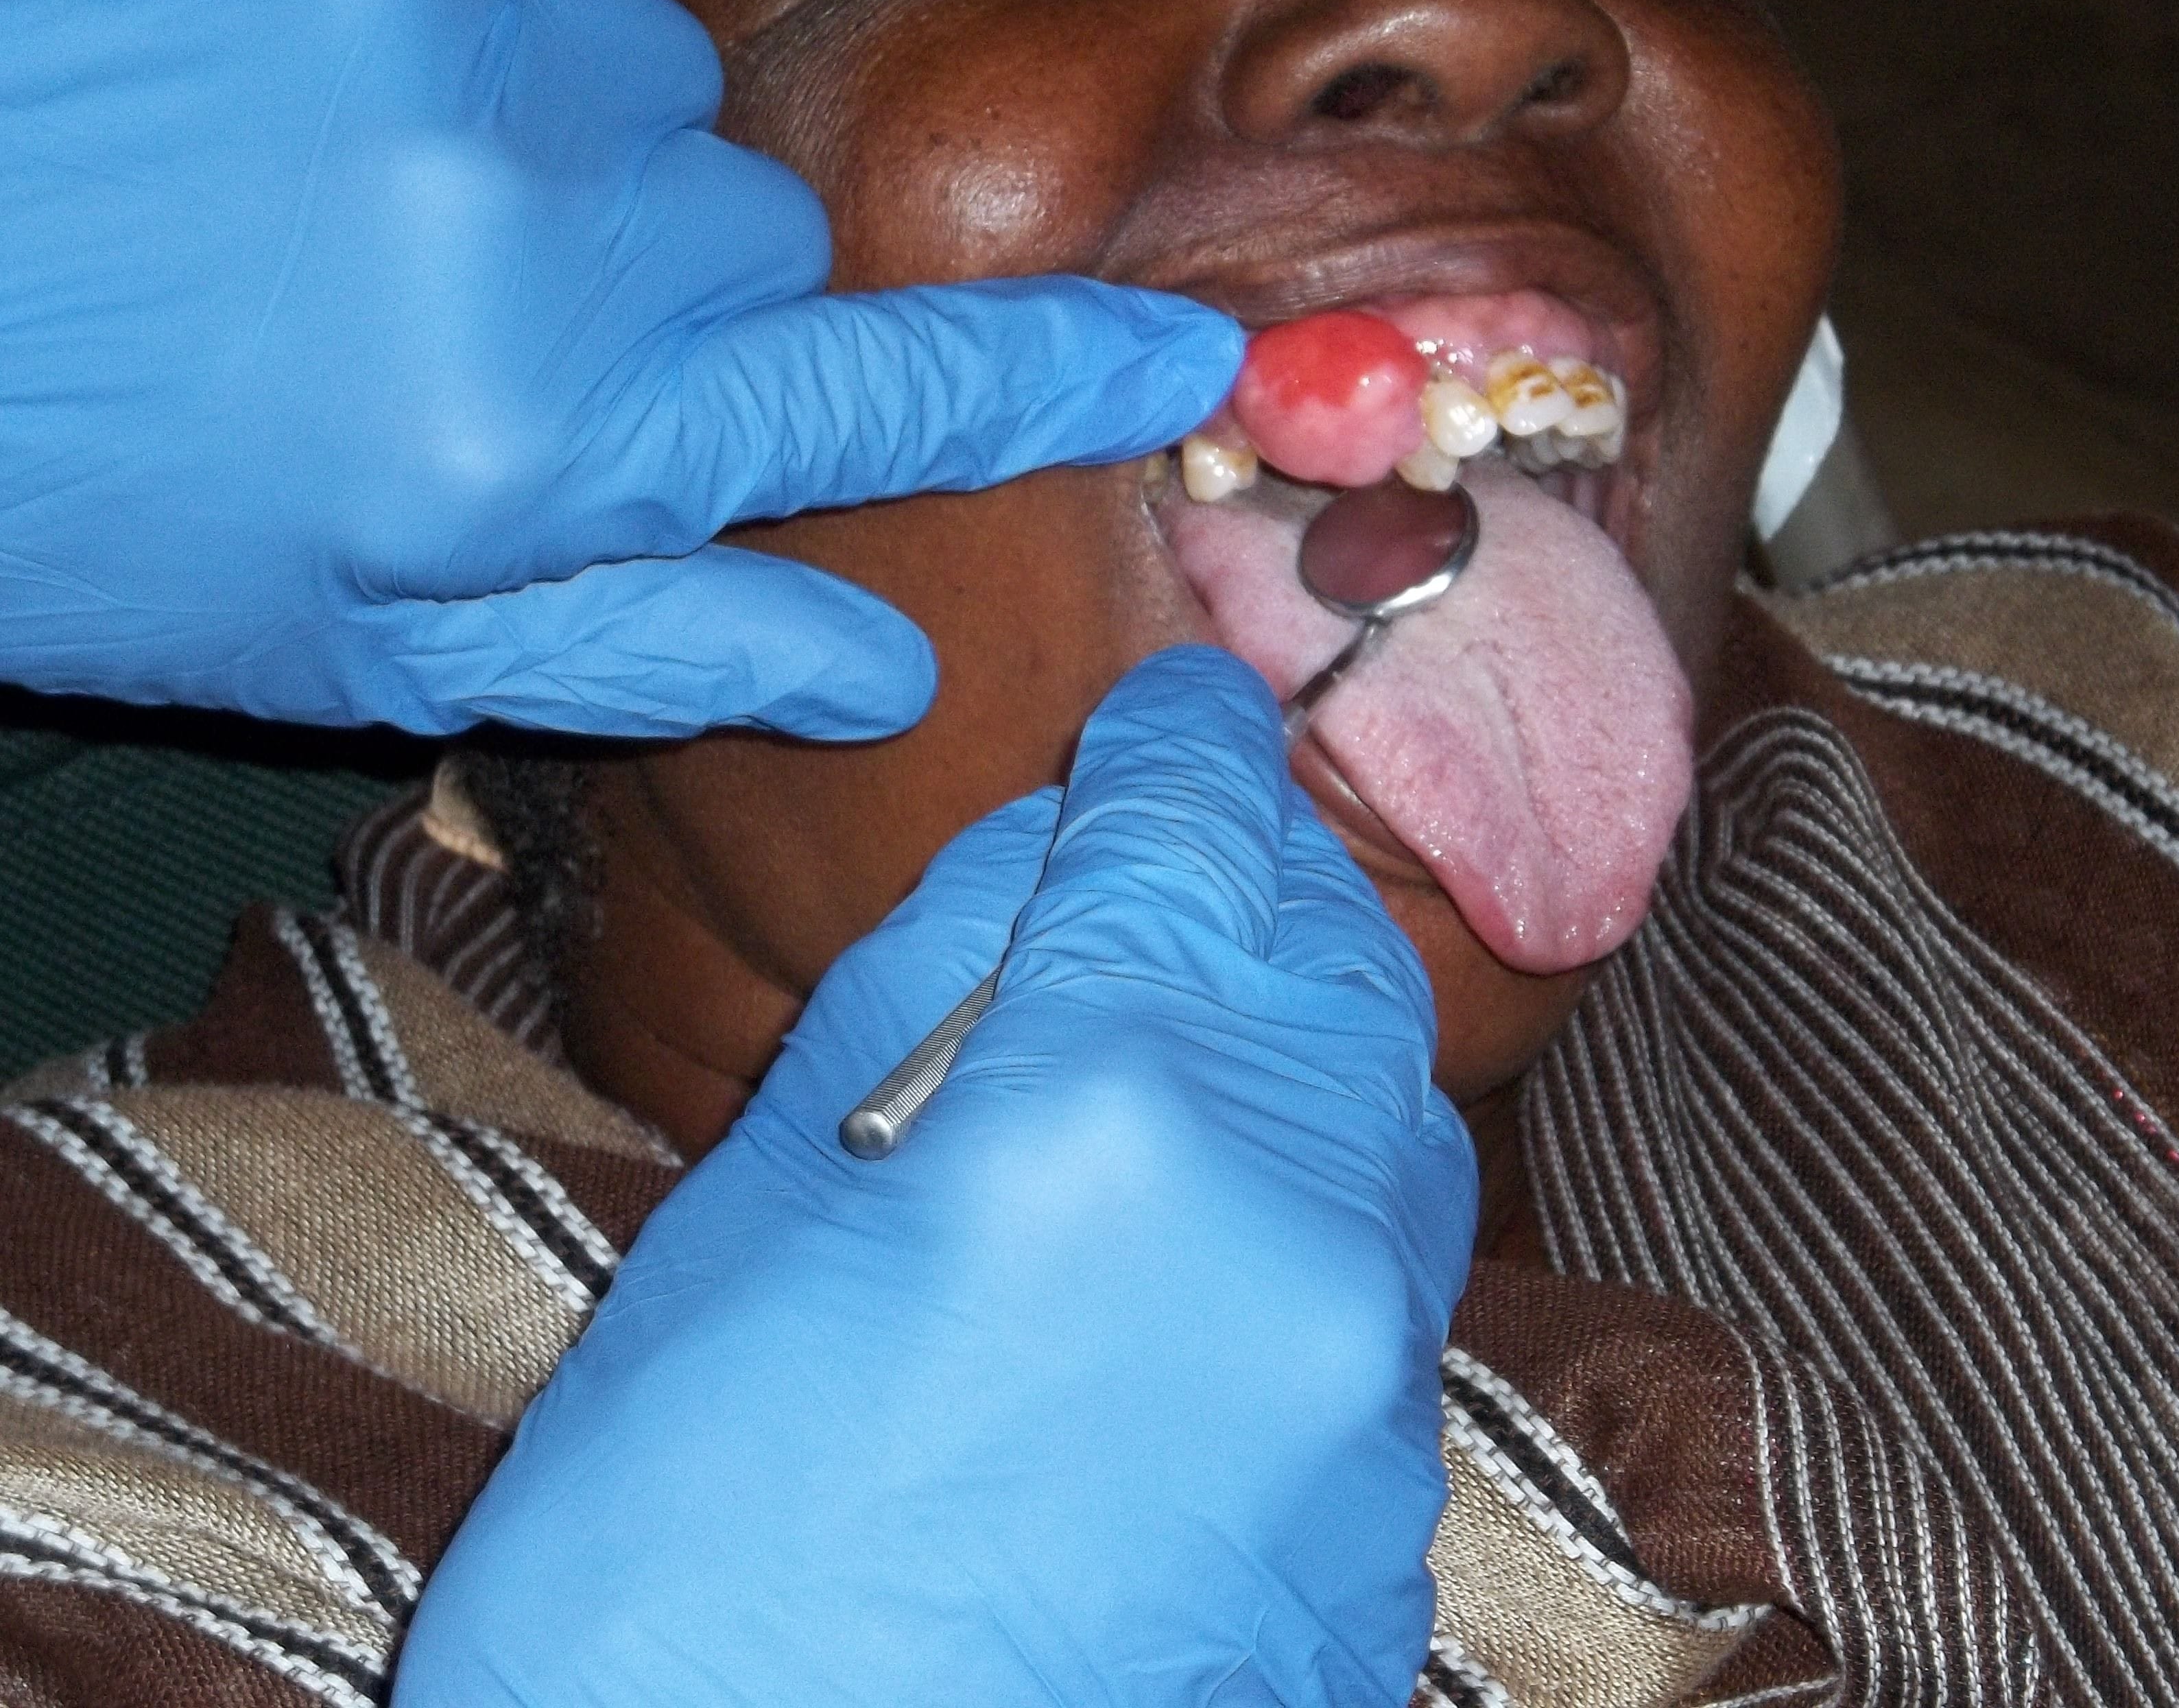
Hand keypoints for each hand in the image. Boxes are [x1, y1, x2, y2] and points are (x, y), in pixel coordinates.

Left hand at [0, 0, 1238, 736]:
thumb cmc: (90, 500)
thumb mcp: (367, 640)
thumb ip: (656, 634)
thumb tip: (896, 665)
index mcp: (553, 436)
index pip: (890, 394)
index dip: (1056, 375)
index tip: (1180, 350)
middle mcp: (536, 222)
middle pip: (760, 237)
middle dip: (683, 296)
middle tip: (509, 342)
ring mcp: (442, 25)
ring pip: (658, 83)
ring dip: (577, 147)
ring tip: (398, 205)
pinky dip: (469, 14)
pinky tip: (340, 87)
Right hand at [394, 648, 1476, 1706]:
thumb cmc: (681, 1578)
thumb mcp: (744, 1224)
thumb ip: (925, 995)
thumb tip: (1049, 861)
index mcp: (1109, 1115)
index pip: (1185, 834)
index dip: (1171, 744)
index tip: (1172, 705)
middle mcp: (1296, 1227)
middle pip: (1329, 950)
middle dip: (1251, 876)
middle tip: (1167, 858)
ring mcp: (1367, 1389)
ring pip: (1393, 1108)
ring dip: (1303, 1029)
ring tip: (1185, 1030)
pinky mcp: (1386, 1521)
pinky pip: (1384, 1287)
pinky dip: (1311, 1206)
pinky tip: (1200, 1234)